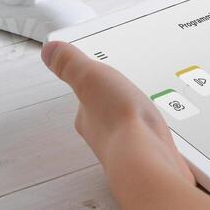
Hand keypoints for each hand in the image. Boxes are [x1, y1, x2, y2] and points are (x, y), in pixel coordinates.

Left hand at [42, 40, 194, 187]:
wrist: (145, 158)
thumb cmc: (117, 120)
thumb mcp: (90, 77)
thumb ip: (71, 63)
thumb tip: (48, 50)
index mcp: (88, 118)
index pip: (86, 102)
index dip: (93, 90)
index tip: (99, 81)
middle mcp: (105, 136)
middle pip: (108, 119)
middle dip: (116, 109)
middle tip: (125, 96)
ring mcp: (129, 148)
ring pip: (129, 133)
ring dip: (136, 125)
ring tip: (146, 115)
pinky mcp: (150, 157)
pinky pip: (150, 146)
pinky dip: (153, 141)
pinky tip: (161, 139)